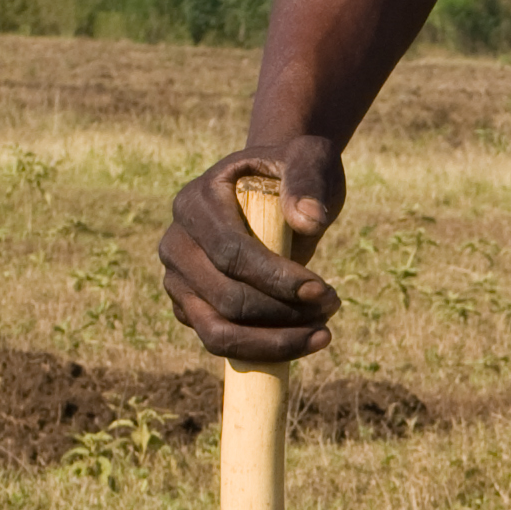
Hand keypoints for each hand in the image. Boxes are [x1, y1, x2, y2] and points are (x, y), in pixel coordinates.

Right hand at [157, 138, 344, 362]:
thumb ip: (308, 179)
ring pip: (217, 332)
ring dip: (274, 342)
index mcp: (195, 202)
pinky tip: (307, 339)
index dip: (277, 279)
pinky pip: (222, 343)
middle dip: (285, 312)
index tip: (324, 291)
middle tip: (334, 305)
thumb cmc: (292, 172)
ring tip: (323, 333)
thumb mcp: (308, 159)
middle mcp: (176, 244)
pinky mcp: (190, 309)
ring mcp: (178, 281)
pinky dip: (264, 350)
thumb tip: (308, 221)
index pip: (230, 252)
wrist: (276, 191)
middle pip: (225, 298)